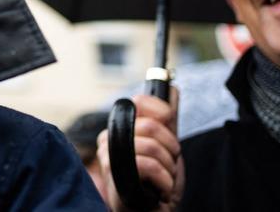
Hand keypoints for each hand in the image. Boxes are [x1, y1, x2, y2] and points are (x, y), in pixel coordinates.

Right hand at [96, 90, 183, 210]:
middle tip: (168, 165)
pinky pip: (148, 166)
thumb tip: (172, 88)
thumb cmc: (155, 184)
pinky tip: (159, 191)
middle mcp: (108, 137)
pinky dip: (164, 181)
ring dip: (168, 170)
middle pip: (150, 125)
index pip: (142, 101)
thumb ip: (168, 120)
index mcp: (119, 126)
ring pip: (151, 147)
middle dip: (171, 150)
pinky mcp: (113, 175)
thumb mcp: (167, 148)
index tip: (168, 140)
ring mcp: (108, 156)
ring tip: (162, 181)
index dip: (165, 119)